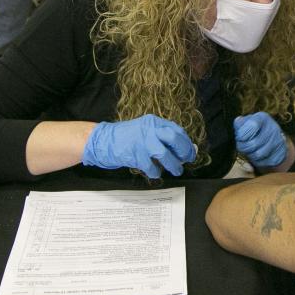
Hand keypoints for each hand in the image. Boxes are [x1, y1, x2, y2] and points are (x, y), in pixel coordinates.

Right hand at [82, 115, 196, 177]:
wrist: (104, 141)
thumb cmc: (128, 138)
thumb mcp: (146, 131)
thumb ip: (163, 138)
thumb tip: (186, 149)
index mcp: (154, 122)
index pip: (177, 130)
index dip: (186, 143)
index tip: (190, 152)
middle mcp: (149, 129)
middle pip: (174, 138)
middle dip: (184, 151)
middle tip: (187, 160)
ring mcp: (142, 142)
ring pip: (165, 154)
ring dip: (174, 165)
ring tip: (177, 171)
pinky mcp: (135, 155)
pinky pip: (152, 167)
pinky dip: (156, 172)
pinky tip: (155, 172)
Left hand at [234, 113, 287, 168]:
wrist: (271, 138)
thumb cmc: (254, 129)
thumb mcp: (246, 122)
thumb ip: (240, 123)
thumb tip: (238, 123)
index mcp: (263, 118)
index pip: (252, 126)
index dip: (241, 134)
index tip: (238, 137)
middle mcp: (273, 128)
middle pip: (253, 144)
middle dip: (243, 147)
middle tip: (241, 145)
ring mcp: (278, 142)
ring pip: (258, 155)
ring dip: (249, 154)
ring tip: (249, 150)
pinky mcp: (280, 154)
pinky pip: (264, 162)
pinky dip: (257, 161)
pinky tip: (257, 154)